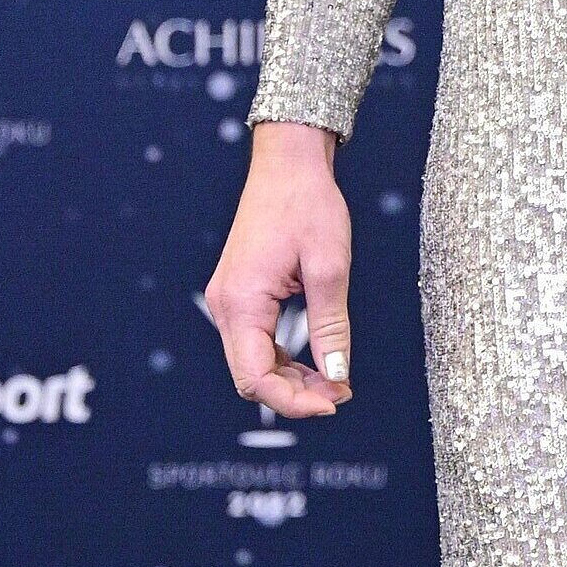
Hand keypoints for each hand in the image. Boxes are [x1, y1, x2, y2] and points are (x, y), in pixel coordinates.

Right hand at [203, 120, 353, 420]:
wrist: (288, 164)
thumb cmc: (308, 206)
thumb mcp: (329, 267)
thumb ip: (330, 326)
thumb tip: (337, 374)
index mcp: (241, 301)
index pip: (255, 377)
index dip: (293, 400)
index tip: (333, 401)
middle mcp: (226, 305)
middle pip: (251, 376)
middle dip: (294, 394)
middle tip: (340, 394)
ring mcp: (230, 300)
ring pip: (254, 362)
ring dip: (291, 379)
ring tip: (335, 381)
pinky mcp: (241, 295)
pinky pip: (257, 342)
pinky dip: (284, 358)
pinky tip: (316, 362)